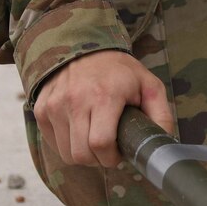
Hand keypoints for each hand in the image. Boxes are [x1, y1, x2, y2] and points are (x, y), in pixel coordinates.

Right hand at [33, 49, 175, 169]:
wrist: (84, 46)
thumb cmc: (119, 70)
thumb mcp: (149, 85)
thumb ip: (161, 115)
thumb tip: (165, 143)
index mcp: (104, 96)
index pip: (101, 144)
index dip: (111, 157)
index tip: (118, 152)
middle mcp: (75, 100)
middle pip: (81, 154)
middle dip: (98, 159)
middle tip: (107, 148)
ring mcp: (55, 105)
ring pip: (66, 153)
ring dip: (82, 154)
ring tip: (93, 138)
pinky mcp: (42, 108)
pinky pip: (52, 143)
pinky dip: (66, 144)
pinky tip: (78, 130)